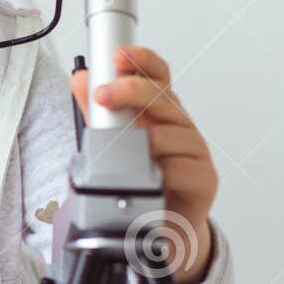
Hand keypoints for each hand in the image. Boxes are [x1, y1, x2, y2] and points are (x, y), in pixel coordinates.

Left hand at [69, 45, 216, 283]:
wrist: (162, 228)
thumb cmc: (139, 182)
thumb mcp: (113, 145)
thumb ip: (97, 114)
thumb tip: (81, 80)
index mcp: (159, 112)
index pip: (157, 75)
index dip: (140, 60)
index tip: (118, 56)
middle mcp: (179, 126)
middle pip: (162, 96)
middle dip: (131, 90)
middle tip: (104, 95)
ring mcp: (194, 152)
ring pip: (174, 131)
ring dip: (144, 136)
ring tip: (120, 146)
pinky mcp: (203, 180)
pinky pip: (184, 167)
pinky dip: (163, 169)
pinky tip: (150, 174)